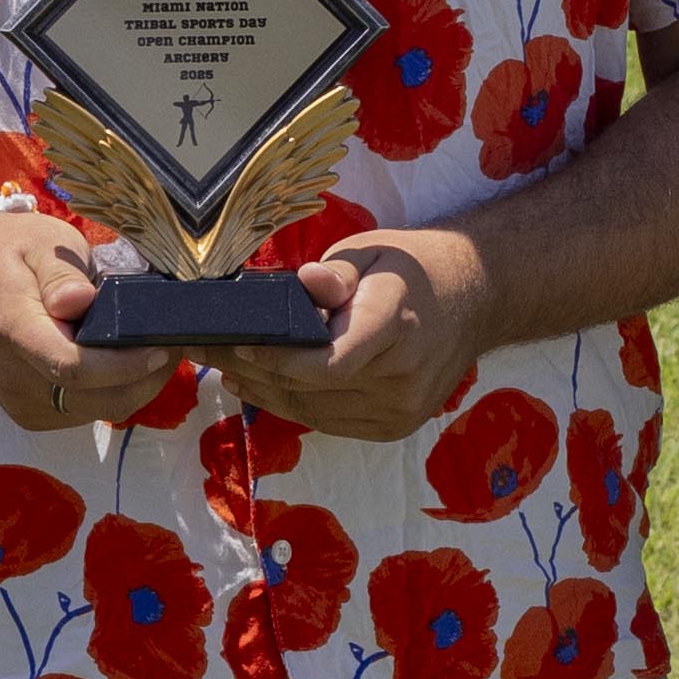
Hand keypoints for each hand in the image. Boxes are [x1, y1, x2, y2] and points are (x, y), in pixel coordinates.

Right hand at [0, 197, 171, 435]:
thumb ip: (62, 273)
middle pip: (95, 399)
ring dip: (132, 387)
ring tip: (150, 349)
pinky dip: (111, 392)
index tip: (161, 345)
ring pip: (96, 411)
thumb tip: (81, 300)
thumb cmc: (10, 251)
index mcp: (14, 331)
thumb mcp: (40, 242)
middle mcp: (13, 378)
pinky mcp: (28, 413)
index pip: (75, 367)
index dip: (126, 365)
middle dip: (144, 378)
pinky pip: (83, 412)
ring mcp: (19, 402)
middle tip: (171, 342)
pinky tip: (121, 363)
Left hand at [220, 224, 489, 438]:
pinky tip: (260, 385)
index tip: (236, 346)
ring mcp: (401, 408)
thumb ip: (335, 272)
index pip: (327, 362)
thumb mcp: (372, 252)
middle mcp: (402, 375)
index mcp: (396, 323)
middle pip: (310, 388)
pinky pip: (328, 421)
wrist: (473, 300)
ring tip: (224, 366)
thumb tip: (306, 283)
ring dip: (263, 391)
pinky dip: (291, 404)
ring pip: (312, 411)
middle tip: (205, 350)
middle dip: (251, 370)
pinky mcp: (395, 426)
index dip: (277, 360)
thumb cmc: (412, 269)